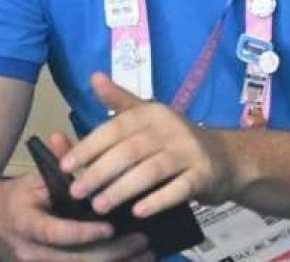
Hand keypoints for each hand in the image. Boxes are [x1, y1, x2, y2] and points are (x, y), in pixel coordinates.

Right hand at [0, 131, 150, 261]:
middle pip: (74, 260)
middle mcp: (31, 252)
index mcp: (26, 224)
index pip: (56, 233)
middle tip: (142, 240)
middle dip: (112, 253)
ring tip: (146, 254)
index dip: (83, 233)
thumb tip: (63, 136)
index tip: (110, 227)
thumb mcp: (32, 179)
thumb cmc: (15, 199)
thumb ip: (54, 163)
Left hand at [59, 73, 238, 220]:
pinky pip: (179, 188)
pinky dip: (158, 200)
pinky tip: (139, 211)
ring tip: (99, 206)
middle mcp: (171, 127)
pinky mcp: (203, 174)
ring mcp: (189, 151)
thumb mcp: (148, 115)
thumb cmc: (175, 139)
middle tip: (76, 192)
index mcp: (152, 112)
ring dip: (123, 188)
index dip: (89, 146)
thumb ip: (119, 101)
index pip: (116, 127)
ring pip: (151, 170)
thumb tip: (93, 76)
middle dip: (100, 172)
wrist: (224, 157)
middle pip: (130, 150)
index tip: (65, 166)